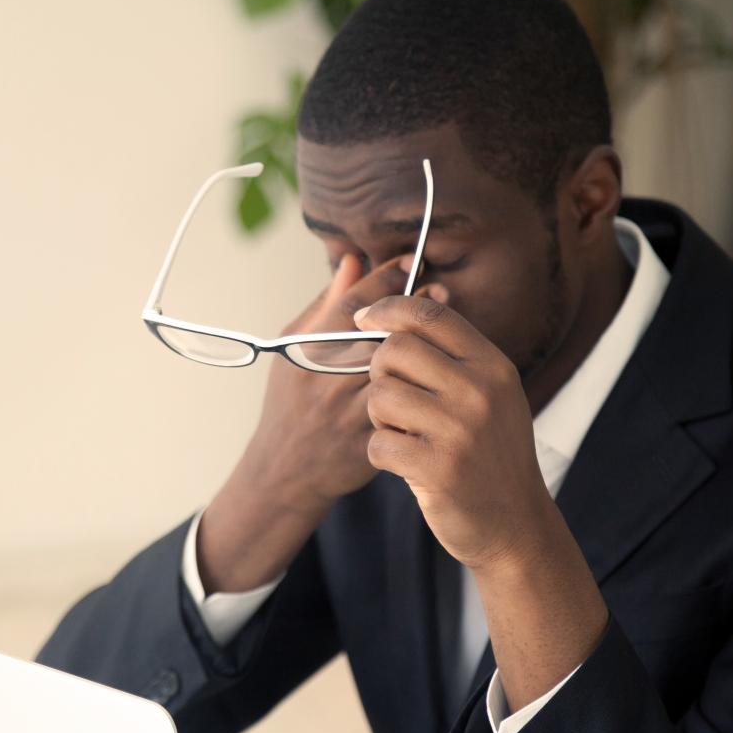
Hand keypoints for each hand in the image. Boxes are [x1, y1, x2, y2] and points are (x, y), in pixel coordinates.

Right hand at [198, 254, 445, 592]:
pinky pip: (403, 409)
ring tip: (446, 327)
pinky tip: (441, 373)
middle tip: (441, 290)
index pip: (351, 304)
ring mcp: (347, 415)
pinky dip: (422, 388)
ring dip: (424, 347)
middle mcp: (325, 382)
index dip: (385, 277)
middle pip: (378, 334)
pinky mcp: (367, 442)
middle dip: (412, 308)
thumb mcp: (295, 350)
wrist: (286, 473)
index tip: (411, 262)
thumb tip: (353, 260)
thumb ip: (326, 305)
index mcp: (304, 353)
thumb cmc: (291, 401)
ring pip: (395, 372)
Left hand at [355, 295, 553, 568]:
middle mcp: (480, 391)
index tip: (365, 317)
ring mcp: (460, 429)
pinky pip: (378, 443)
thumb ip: (455, 357)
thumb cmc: (492, 454)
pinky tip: (406, 463)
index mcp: (492, 366)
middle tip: (395, 401)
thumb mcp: (493, 395)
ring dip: (380, 418)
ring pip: (380, 396)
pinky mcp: (438, 468)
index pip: (429, 316)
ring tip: (406, 434)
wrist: (516, 524)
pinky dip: (383, 454)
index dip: (388, 309)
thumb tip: (395, 314)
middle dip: (381, 373)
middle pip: (395, 350)